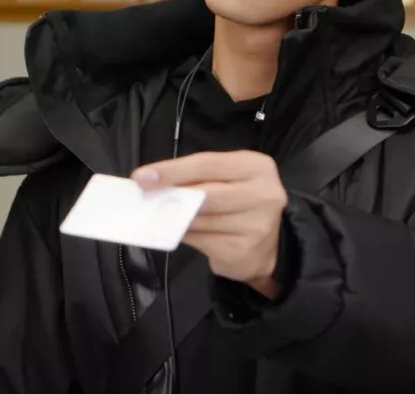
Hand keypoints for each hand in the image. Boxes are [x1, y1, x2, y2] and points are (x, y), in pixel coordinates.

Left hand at [131, 150, 287, 296]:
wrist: (272, 244)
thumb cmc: (242, 203)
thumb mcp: (228, 180)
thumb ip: (200, 178)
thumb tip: (153, 183)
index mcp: (257, 167)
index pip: (208, 164)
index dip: (173, 170)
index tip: (142, 176)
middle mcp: (264, 194)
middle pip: (205, 193)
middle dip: (170, 194)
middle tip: (143, 195)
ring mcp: (256, 225)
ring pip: (200, 220)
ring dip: (175, 218)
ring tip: (164, 214)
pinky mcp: (243, 251)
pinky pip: (202, 241)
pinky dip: (186, 236)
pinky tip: (183, 232)